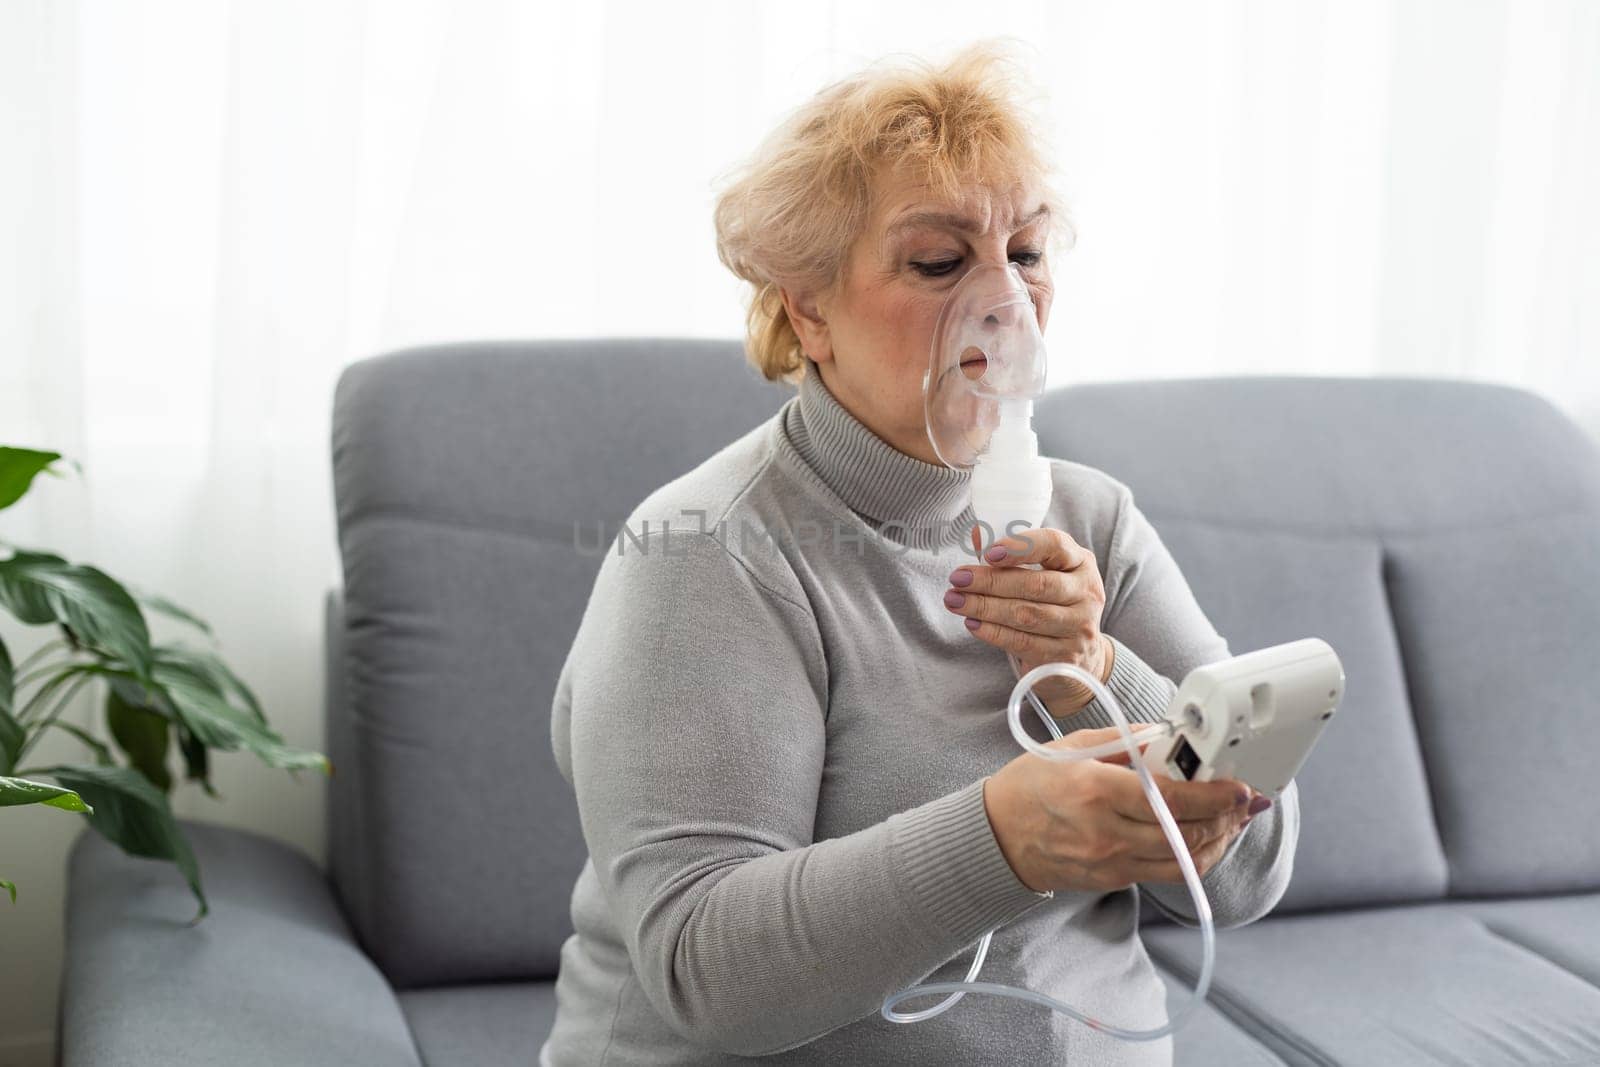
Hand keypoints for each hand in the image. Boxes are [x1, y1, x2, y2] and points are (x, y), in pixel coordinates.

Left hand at [945, 525, 1111, 714]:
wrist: (1080, 654)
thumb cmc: (1052, 601)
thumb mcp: (1044, 571)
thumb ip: (1013, 554)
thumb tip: (978, 535)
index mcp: (1081, 562)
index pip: (1054, 545)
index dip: (1020, 547)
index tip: (989, 553)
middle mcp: (1086, 594)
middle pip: (1036, 585)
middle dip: (991, 581)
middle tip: (957, 578)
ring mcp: (1079, 628)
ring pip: (1026, 616)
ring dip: (984, 607)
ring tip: (954, 601)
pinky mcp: (1065, 657)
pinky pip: (1023, 643)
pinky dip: (993, 632)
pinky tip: (972, 623)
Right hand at [983, 726, 1263, 892]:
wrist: (998, 835)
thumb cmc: (1033, 784)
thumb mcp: (1075, 748)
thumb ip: (1128, 740)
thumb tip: (1173, 736)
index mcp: (1097, 790)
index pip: (1173, 799)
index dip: (1216, 797)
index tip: (1239, 788)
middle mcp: (1107, 832)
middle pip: (1188, 833)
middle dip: (1227, 819)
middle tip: (1245, 802)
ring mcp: (1111, 862)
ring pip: (1185, 861)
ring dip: (1218, 841)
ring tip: (1231, 821)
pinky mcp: (1114, 879)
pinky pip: (1168, 873)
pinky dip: (1194, 856)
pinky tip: (1204, 838)